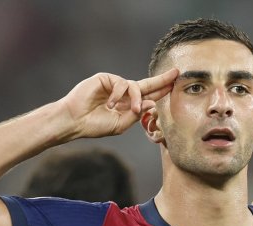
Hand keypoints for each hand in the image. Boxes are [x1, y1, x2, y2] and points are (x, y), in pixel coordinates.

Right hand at [60, 68, 178, 138]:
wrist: (76, 121)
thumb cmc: (95, 125)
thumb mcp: (120, 124)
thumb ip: (136, 114)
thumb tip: (152, 103)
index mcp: (127, 105)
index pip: (148, 96)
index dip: (161, 92)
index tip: (174, 87)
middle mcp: (123, 94)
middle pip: (146, 85)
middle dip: (162, 80)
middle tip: (177, 73)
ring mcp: (114, 85)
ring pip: (135, 86)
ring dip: (137, 98)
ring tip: (133, 109)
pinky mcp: (105, 78)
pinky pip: (121, 83)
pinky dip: (119, 94)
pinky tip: (111, 104)